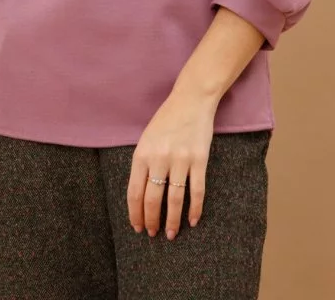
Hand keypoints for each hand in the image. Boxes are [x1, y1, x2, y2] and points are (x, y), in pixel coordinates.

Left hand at [127, 85, 217, 239]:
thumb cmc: (167, 119)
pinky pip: (197, 190)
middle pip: (152, 199)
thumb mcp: (147, 138)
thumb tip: (141, 195)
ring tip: (171, 233)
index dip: (135, 213)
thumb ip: (143, 163)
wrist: (192, 99)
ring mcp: (181, 159)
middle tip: (153, 233)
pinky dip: (195, 209)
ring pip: (174, 199)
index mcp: (142, 153)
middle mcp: (159, 158)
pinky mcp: (200, 159)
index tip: (137, 227)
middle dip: (152, 220)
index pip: (134, 192)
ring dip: (172, 220)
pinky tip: (193, 220)